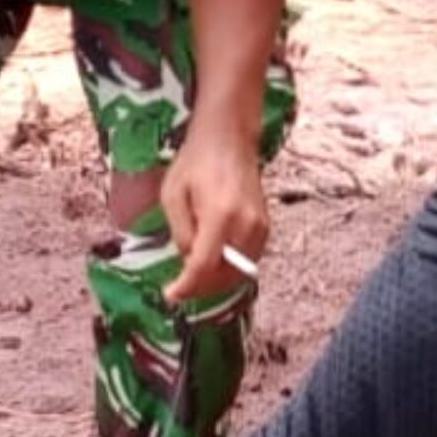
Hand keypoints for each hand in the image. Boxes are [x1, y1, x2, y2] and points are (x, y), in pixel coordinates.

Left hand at [159, 131, 268, 304]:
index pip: (204, 266)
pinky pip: (248, 261)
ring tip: (194, 277)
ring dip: (216, 282)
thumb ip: (180, 233)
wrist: (229, 140)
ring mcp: (260, 227)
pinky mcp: (266, 227)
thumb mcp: (173, 195)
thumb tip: (188, 261)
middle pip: (225, 276)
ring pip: (239, 273)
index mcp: (220, 215)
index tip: (171, 295)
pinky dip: (230, 269)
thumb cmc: (195, 162)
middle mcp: (246, 225)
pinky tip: (212, 263)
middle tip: (180, 288)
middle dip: (200, 288)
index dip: (186, 287)